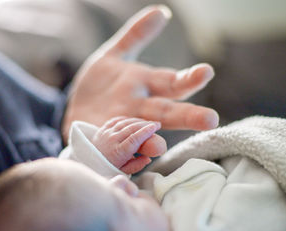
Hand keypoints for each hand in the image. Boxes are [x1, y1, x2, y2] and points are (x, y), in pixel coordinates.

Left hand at [62, 5, 217, 143]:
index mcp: (145, 86)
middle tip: (210, 120)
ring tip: (158, 147)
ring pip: (140, 135)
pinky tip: (125, 160)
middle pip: (166, 113)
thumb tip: (161, 12)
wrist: (75, 108)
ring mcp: (121, 128)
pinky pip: (111, 149)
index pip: (171, 83)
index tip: (206, 72)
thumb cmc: (103, 84)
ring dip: (151, 141)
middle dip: (187, 116)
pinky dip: (118, 155)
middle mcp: (139, 109)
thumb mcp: (114, 55)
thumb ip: (136, 36)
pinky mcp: (103, 141)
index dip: (189, 79)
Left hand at [92, 117, 166, 173]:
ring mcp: (105, 134)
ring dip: (137, 121)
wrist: (87, 164)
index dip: (146, 131)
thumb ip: (136, 165)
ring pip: (124, 123)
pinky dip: (126, 119)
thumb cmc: (106, 170)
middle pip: (131, 128)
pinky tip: (134, 121)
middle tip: (156, 124)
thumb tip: (148, 159)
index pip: (134, 139)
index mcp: (117, 153)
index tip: (155, 127)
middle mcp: (111, 141)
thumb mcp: (122, 172)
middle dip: (145, 124)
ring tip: (147, 123)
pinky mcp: (101, 130)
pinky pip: (116, 120)